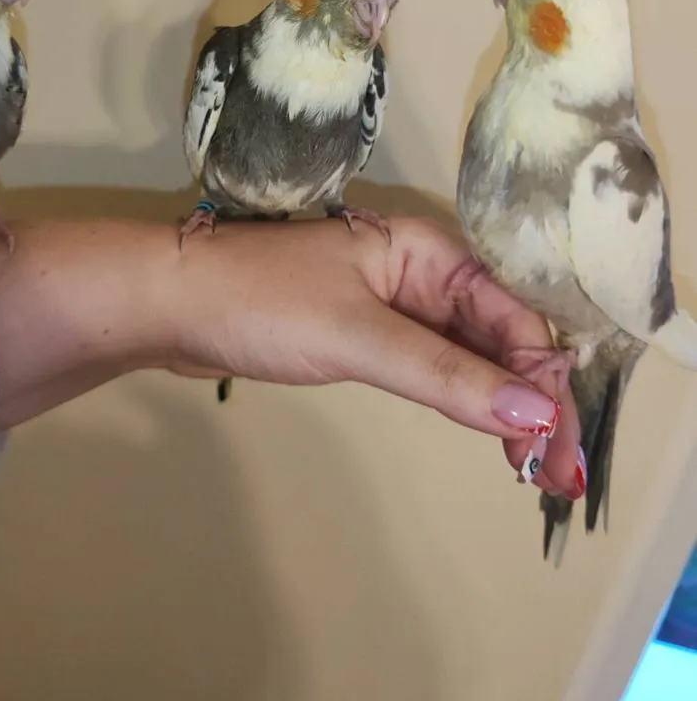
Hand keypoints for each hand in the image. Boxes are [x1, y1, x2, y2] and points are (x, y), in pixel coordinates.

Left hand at [0, 212, 581, 501]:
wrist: (170, 301)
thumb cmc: (262, 303)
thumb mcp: (360, 337)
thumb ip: (447, 375)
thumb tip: (539, 413)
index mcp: (428, 252)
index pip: (514, 317)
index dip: (545, 383)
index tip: (560, 451)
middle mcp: (421, 271)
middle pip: (499, 337)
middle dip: (533, 401)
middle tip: (555, 477)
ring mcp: (393, 302)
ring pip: (469, 354)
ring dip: (502, 404)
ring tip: (535, 468)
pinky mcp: (366, 332)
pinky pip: (433, 364)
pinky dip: (461, 398)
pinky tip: (485, 433)